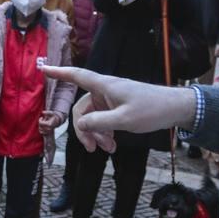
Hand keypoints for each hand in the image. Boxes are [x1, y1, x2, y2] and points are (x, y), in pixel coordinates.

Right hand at [41, 66, 195, 153]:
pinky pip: (103, 120)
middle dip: (85, 130)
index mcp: (105, 86)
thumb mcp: (124, 120)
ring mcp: (112, 99)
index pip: (77, 76)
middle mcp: (106, 90)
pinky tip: (112, 144)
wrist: (175, 109)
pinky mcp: (119, 107)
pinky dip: (105, 132)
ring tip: (109, 148)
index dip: (59, 72)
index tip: (43, 68)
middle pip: (82, 108)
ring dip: (97, 134)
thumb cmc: (151, 110)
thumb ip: (99, 122)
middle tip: (93, 149)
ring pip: (93, 117)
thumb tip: (80, 124)